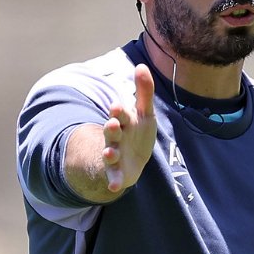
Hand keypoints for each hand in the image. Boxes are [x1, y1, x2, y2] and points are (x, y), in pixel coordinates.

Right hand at [99, 64, 156, 192]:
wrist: (132, 159)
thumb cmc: (137, 133)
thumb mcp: (144, 113)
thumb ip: (144, 92)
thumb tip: (141, 65)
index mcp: (123, 121)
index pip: (120, 114)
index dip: (119, 111)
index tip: (117, 106)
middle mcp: (116, 137)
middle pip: (112, 132)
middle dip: (112, 128)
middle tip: (113, 124)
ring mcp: (115, 155)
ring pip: (110, 153)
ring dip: (109, 153)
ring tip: (110, 154)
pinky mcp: (116, 172)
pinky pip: (113, 177)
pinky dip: (113, 181)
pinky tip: (114, 188)